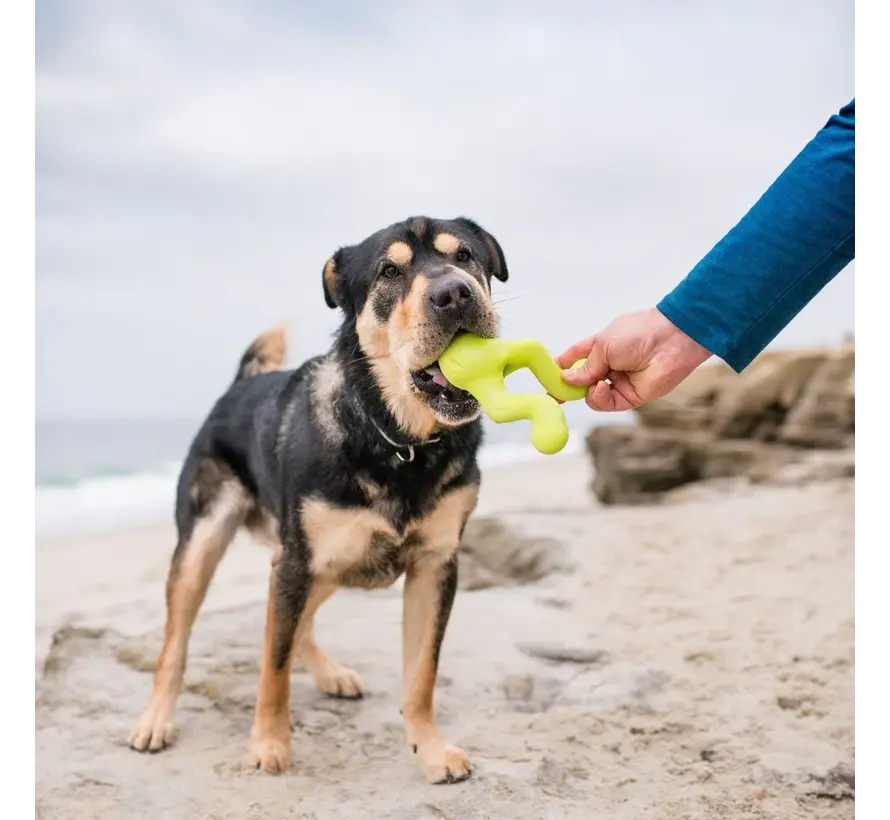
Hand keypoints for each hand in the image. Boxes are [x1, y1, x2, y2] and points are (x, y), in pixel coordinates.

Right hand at [555, 308, 712, 410]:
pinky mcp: (630, 396)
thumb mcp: (602, 345)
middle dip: (568, 388)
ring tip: (592, 383)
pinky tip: (600, 388)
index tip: (546, 377)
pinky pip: (607, 403)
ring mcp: (618, 382)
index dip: (561, 368)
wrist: (671, 340)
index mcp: (600, 347)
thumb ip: (585, 366)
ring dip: (586, 392)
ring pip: (591, 395)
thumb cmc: (638, 333)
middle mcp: (608, 366)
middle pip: (581, 382)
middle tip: (554, 394)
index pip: (575, 359)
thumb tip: (566, 379)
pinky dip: (599, 398)